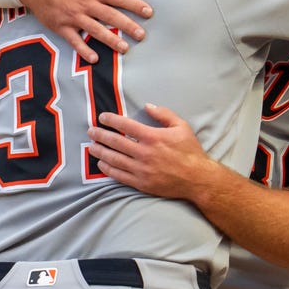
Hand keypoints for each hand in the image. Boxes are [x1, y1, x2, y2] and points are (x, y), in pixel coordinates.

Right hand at [18, 0, 153, 62]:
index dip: (135, 5)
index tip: (148, 13)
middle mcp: (86, 4)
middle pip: (111, 17)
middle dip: (128, 26)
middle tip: (142, 35)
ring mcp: (74, 17)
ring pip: (96, 31)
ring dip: (111, 40)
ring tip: (125, 48)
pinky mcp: (62, 27)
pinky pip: (75, 41)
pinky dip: (84, 50)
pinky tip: (95, 59)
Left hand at [87, 103, 218, 199]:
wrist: (197, 179)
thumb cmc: (190, 151)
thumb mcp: (181, 126)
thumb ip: (164, 114)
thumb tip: (148, 105)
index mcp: (152, 137)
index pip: (126, 125)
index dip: (111, 120)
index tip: (102, 117)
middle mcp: (144, 153)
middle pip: (115, 142)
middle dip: (100, 135)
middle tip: (91, 131)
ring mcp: (141, 169)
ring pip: (114, 159)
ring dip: (101, 151)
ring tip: (92, 146)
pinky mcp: (141, 183)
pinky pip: (119, 175)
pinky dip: (108, 169)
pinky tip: (101, 164)